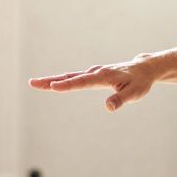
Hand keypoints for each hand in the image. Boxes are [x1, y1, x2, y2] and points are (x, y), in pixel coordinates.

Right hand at [29, 54, 157, 112]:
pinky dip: (62, 80)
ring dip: (53, 80)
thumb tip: (108, 107)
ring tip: (36, 83)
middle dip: (50, 81)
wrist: (144, 69)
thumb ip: (121, 99)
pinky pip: (75, 78)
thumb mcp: (135, 93)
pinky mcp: (93, 75)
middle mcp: (95, 72)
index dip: (67, 85)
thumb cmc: (140, 82)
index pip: (82, 82)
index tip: (53, 86)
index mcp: (103, 76)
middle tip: (32, 83)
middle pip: (70, 77)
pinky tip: (53, 83)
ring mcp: (93, 73)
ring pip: (70, 77)